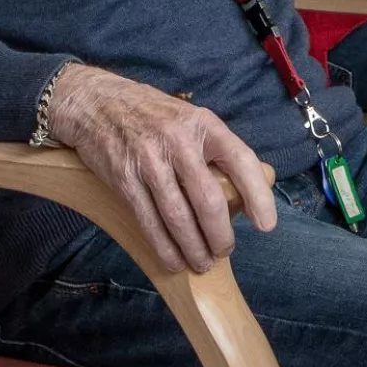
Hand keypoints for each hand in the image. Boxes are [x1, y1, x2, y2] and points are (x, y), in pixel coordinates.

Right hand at [46, 64, 277, 274]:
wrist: (99, 103)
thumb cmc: (156, 116)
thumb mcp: (193, 119)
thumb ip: (215, 148)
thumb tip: (244, 189)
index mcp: (205, 125)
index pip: (241, 160)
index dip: (258, 195)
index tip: (267, 224)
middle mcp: (179, 142)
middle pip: (208, 199)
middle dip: (220, 234)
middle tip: (225, 250)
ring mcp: (150, 162)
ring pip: (177, 217)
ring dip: (193, 247)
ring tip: (203, 263)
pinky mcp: (125, 179)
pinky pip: (149, 221)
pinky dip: (164, 247)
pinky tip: (174, 260)